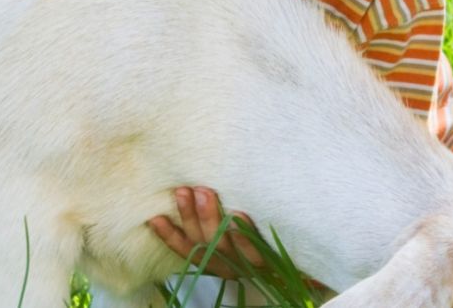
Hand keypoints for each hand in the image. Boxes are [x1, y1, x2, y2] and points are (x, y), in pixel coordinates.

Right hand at [148, 186, 264, 278]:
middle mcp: (227, 266)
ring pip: (222, 245)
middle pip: (202, 244)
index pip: (185, 249)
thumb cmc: (259, 241)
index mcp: (215, 260)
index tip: (154, 217)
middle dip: (190, 216)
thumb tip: (195, 185)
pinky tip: (239, 213)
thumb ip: (213, 218)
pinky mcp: (269, 263)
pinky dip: (244, 234)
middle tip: (184, 190)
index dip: (168, 236)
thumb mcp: (232, 232)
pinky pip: (254, 251)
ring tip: (205, 192)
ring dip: (211, 218)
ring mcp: (247, 266)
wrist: (298, 264)